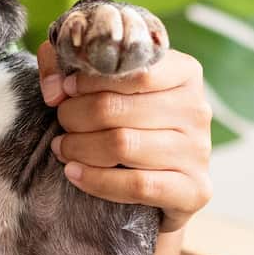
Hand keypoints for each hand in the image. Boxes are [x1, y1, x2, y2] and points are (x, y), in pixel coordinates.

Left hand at [37, 39, 212, 233]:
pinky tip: (74, 173)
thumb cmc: (125, 120)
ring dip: (79, 147)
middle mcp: (197, 110)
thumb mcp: (99, 82)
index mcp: (184, 73)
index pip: (134, 69)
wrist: (153, 179)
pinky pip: (138, 186)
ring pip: (123, 145)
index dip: (90, 79)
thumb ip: (67, 65)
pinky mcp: (195, 189)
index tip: (65, 89)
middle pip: (117, 108)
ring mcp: (199, 151)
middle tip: (60, 122)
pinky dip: (97, 180)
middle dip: (75, 115)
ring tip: (62, 147)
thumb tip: (54, 88)